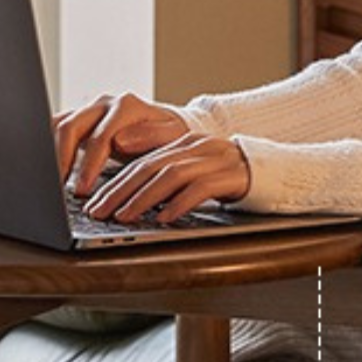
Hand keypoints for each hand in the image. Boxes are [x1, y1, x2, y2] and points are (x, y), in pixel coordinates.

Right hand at [53, 92, 190, 196]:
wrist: (170, 126)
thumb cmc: (173, 136)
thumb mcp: (173, 136)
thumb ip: (150, 136)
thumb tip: (120, 140)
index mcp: (126, 106)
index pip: (99, 137)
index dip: (88, 166)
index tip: (83, 190)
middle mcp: (104, 104)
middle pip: (70, 126)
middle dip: (62, 161)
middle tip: (59, 189)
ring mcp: (90, 110)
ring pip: (58, 124)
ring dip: (51, 154)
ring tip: (51, 183)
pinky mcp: (82, 119)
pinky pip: (57, 129)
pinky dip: (49, 148)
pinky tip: (51, 171)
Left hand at [83, 133, 251, 223]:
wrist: (269, 169)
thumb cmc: (223, 174)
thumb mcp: (188, 168)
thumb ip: (158, 169)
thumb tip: (123, 180)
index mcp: (180, 143)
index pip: (139, 162)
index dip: (113, 183)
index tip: (93, 203)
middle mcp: (193, 148)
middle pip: (148, 168)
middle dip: (119, 192)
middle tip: (99, 212)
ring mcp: (212, 161)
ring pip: (170, 177)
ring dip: (143, 198)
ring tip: (125, 217)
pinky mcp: (230, 177)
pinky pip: (200, 189)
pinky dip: (180, 203)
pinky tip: (164, 217)